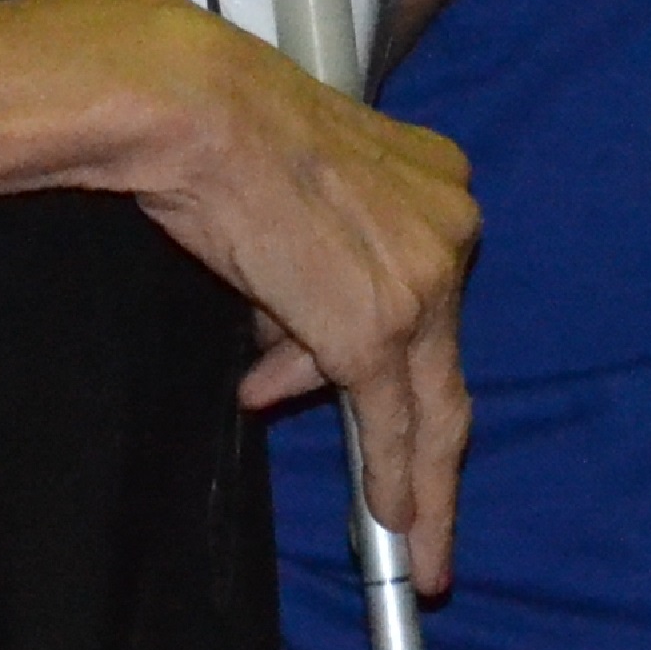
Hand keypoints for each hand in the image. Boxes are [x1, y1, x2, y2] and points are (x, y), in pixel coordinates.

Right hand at [69, 0, 483, 582]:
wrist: (200, 113)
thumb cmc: (227, 139)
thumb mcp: (297, 205)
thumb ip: (312, 282)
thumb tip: (285, 360)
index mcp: (438, 184)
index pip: (431, 296)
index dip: (412, 366)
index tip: (407, 412)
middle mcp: (451, 230)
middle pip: (442, 360)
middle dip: (432, 447)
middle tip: (432, 516)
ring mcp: (422, 284)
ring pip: (431, 406)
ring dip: (410, 479)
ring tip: (397, 536)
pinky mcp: (380, 330)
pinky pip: (392, 425)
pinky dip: (394, 482)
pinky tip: (393, 526)